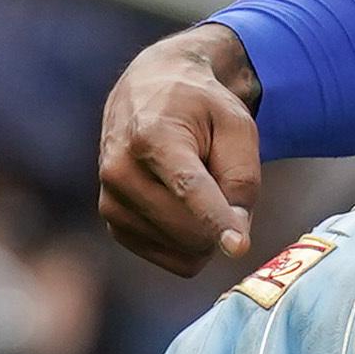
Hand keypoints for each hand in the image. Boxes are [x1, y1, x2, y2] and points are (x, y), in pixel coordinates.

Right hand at [98, 24, 264, 275]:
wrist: (145, 93)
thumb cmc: (198, 108)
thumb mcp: (235, 125)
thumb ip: (242, 179)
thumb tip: (235, 239)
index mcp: (152, 136)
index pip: (188, 187)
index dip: (217, 219)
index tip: (238, 248)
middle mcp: (121, 170)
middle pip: (189, 228)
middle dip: (221, 220)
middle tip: (220, 182)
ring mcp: (112, 201)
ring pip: (183, 250)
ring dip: (205, 231)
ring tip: (194, 187)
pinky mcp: (114, 223)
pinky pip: (172, 260)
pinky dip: (189, 244)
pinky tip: (183, 207)